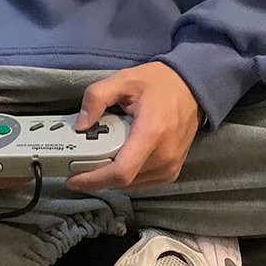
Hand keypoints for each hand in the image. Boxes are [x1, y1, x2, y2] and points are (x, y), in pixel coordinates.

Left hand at [66, 63, 201, 192]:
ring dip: (111, 177)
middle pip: (122, 181)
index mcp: (151, 132)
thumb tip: (81, 124)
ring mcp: (170, 167)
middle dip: (97, 176)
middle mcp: (164, 156)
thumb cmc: (159, 83)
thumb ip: (97, 97)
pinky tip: (117, 160)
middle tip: (78, 164)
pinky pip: (142, 183)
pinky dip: (126, 176)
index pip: (121, 171)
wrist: (192, 87)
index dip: (94, 180)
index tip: (73, 179)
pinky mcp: (172, 172)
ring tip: (97, 159)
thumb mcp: (124, 80)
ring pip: (131, 185)